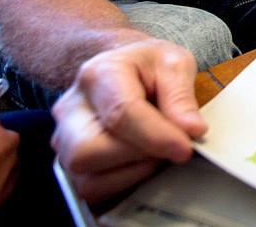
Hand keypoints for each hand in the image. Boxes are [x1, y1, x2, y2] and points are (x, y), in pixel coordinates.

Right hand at [50, 39, 206, 205]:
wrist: (126, 70)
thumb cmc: (149, 67)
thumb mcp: (174, 64)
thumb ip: (181, 96)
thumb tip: (191, 130)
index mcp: (98, 74)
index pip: (120, 113)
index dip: (155, 136)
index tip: (185, 147)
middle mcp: (70, 110)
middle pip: (89, 152)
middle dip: (138, 156)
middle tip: (170, 144)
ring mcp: (63, 140)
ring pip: (88, 179)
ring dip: (133, 173)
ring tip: (156, 150)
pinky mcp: (69, 166)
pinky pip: (91, 192)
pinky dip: (123, 184)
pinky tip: (141, 162)